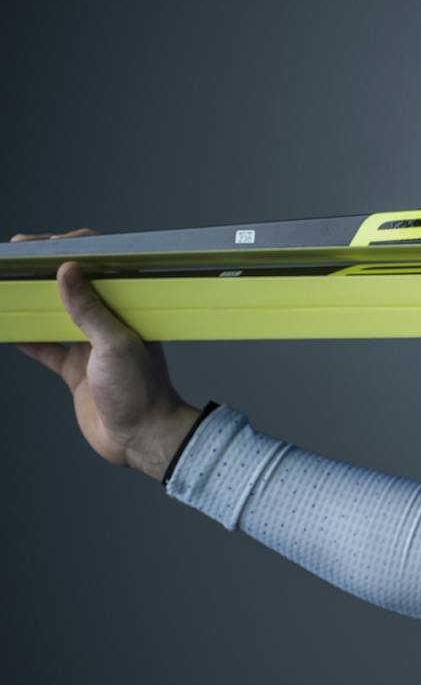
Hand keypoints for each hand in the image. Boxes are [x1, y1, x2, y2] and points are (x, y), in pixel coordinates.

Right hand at [9, 229, 201, 478]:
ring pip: (54, 314)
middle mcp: (111, 323)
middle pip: (74, 286)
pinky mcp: (76, 369)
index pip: (102, 266)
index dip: (72, 249)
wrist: (142, 440)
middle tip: (12, 258)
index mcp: (130, 310)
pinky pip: (45, 346)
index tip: (38, 244)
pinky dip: (25, 337)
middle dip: (44, 270)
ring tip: (4, 284)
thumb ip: (89, 309)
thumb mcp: (115, 345)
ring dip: (31, 301)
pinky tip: (6, 326)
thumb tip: (67, 269)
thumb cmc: (142, 393)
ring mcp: (91, 345)